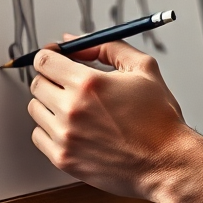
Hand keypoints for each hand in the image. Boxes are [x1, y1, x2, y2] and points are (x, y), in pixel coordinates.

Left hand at [28, 41, 191, 201]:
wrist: (165, 161)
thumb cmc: (158, 117)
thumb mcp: (142, 67)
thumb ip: (107, 47)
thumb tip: (75, 42)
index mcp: (89, 84)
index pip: (44, 61)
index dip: (49, 55)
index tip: (55, 57)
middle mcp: (71, 110)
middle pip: (36, 84)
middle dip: (51, 77)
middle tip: (68, 80)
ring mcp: (64, 137)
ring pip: (36, 109)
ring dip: (50, 103)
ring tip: (76, 105)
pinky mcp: (63, 159)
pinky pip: (38, 136)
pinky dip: (50, 128)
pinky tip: (73, 126)